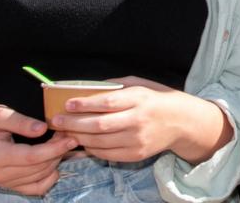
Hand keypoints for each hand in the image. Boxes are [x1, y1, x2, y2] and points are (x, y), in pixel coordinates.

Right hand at [0, 105, 77, 194]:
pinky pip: (36, 188)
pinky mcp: (9, 185)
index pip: (32, 157)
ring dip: (55, 161)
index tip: (71, 138)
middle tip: (67, 134)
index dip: (54, 149)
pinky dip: (49, 177)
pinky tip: (54, 161)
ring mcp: (3, 182)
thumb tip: (43, 129)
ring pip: (40, 177)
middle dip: (58, 151)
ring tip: (60, 142)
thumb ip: (21, 121)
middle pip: (39, 168)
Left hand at [54, 76, 228, 162]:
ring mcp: (137, 140)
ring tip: (65, 131)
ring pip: (99, 142)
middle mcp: (138, 121)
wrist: (182, 122)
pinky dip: (91, 148)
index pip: (107, 103)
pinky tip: (83, 141)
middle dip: (74, 123)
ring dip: (78, 137)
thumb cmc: (157, 99)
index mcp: (139, 99)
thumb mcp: (140, 84)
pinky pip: (106, 153)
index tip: (67, 104)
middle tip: (57, 121)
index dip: (85, 104)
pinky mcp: (136, 154)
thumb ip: (115, 86)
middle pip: (99, 125)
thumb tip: (87, 88)